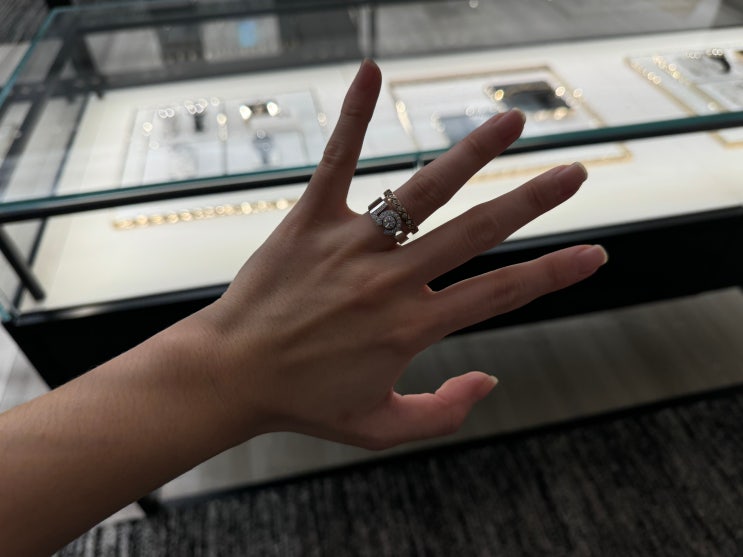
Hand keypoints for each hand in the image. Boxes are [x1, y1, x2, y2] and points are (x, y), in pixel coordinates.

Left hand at [201, 59, 606, 449]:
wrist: (229, 376)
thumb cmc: (304, 403)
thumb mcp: (380, 427)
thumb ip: (444, 412)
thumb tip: (491, 381)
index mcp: (411, 327)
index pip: (500, 294)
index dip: (553, 275)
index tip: (593, 253)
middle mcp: (390, 281)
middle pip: (476, 232)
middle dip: (533, 200)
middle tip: (575, 173)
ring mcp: (351, 246)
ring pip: (423, 190)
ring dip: (472, 152)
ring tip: (510, 121)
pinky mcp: (310, 221)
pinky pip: (337, 161)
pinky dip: (355, 117)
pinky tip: (374, 71)